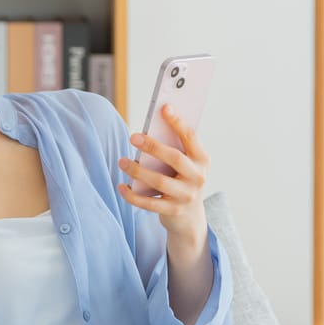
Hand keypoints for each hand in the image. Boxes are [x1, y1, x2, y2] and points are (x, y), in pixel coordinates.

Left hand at [117, 104, 209, 240]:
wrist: (190, 217)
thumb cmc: (181, 180)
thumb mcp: (185, 164)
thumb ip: (173, 148)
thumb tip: (149, 130)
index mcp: (202, 160)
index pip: (190, 137)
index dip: (177, 122)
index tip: (164, 107)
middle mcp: (197, 177)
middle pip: (174, 158)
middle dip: (153, 146)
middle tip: (133, 137)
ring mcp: (186, 196)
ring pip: (159, 181)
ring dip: (138, 170)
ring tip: (122, 161)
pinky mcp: (173, 211)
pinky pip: (149, 203)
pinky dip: (132, 195)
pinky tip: (122, 186)